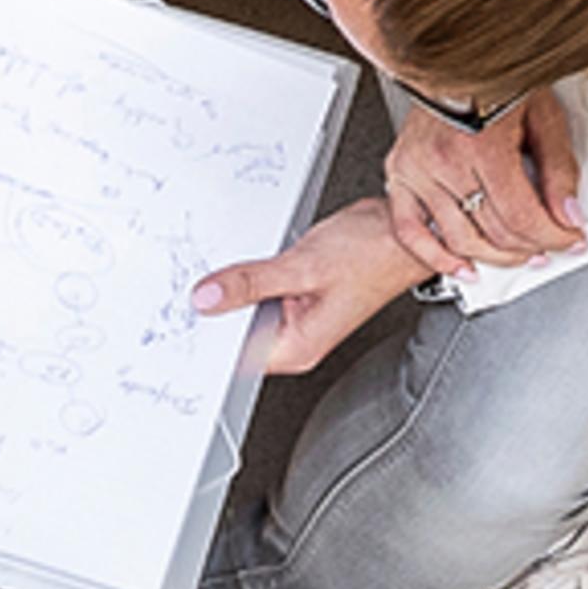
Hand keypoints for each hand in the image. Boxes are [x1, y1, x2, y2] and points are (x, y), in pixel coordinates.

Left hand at [191, 195, 435, 375]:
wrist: (405, 231)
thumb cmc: (374, 253)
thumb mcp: (303, 264)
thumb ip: (251, 282)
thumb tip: (208, 297)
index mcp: (299, 346)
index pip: (236, 356)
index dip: (208, 339)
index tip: (182, 321)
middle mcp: (298, 340)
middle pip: (238, 334)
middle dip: (216, 312)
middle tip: (194, 290)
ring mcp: (297, 319)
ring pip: (247, 311)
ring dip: (232, 292)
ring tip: (217, 275)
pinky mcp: (297, 296)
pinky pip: (260, 292)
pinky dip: (248, 279)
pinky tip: (240, 266)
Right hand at [381, 93, 585, 277]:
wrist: (453, 59)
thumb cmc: (495, 80)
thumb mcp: (542, 118)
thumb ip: (558, 170)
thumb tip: (567, 214)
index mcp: (483, 146)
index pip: (521, 215)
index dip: (552, 236)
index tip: (570, 239)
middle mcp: (445, 162)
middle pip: (494, 231)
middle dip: (530, 246)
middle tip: (549, 246)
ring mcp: (418, 172)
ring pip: (460, 239)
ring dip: (493, 257)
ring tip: (516, 256)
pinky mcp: (400, 176)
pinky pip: (412, 232)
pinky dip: (437, 258)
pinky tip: (462, 268)